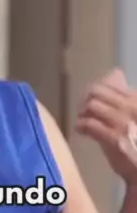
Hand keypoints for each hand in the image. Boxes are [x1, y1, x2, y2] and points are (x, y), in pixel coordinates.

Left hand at [75, 68, 136, 185]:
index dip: (96, 90)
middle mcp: (132, 107)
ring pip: (92, 105)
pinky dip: (81, 125)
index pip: (110, 84)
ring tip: (83, 120)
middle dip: (87, 99)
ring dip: (83, 112)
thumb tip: (114, 75)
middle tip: (84, 109)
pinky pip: (89, 123)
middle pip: (98, 91)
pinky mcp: (113, 138)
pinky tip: (81, 130)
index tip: (91, 98)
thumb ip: (127, 99)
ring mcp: (123, 122)